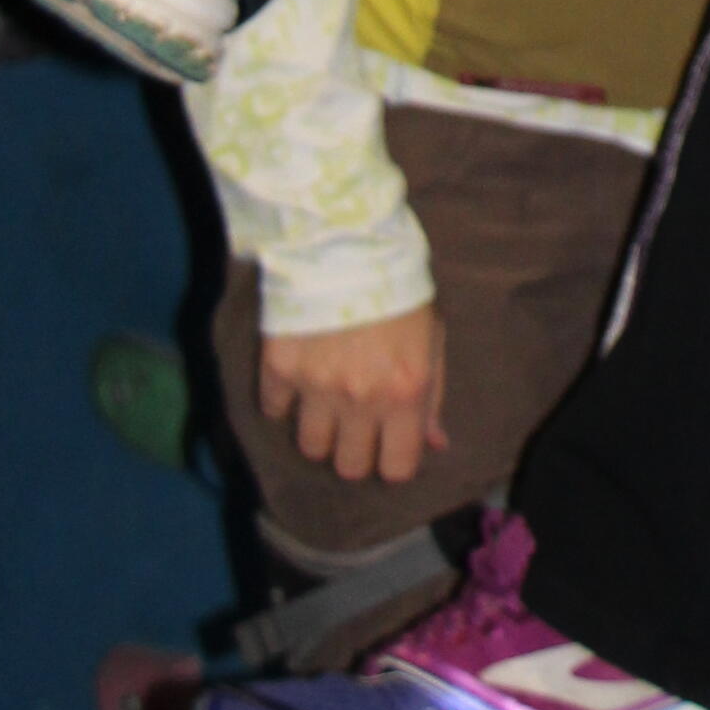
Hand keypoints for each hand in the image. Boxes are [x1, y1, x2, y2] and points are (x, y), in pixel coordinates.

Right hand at [260, 306, 447, 491]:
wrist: (347, 241)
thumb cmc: (400, 289)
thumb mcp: (433, 338)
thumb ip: (433, 396)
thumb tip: (435, 444)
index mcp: (405, 392)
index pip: (397, 469)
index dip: (393, 462)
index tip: (388, 446)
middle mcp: (360, 398)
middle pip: (349, 467)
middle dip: (354, 451)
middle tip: (355, 426)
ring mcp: (316, 387)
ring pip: (310, 447)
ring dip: (319, 431)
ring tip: (325, 404)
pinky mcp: (279, 368)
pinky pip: (274, 411)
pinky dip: (284, 402)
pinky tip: (298, 379)